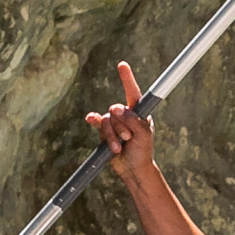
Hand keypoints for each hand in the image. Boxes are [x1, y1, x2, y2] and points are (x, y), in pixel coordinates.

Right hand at [84, 61, 158, 181]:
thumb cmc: (143, 151)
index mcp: (138, 112)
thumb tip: (116, 108)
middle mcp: (125, 114)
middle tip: (128, 138)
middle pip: (116, 110)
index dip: (127, 79)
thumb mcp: (143, 135)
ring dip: (112, 135)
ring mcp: (114, 122)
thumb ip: (133, 121)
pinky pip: (97, 123)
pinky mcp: (104, 131)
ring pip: (106, 121)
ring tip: (119, 147)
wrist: (132, 169)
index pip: (132, 92)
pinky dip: (94, 121)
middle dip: (121, 126)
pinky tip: (90, 119)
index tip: (122, 65)